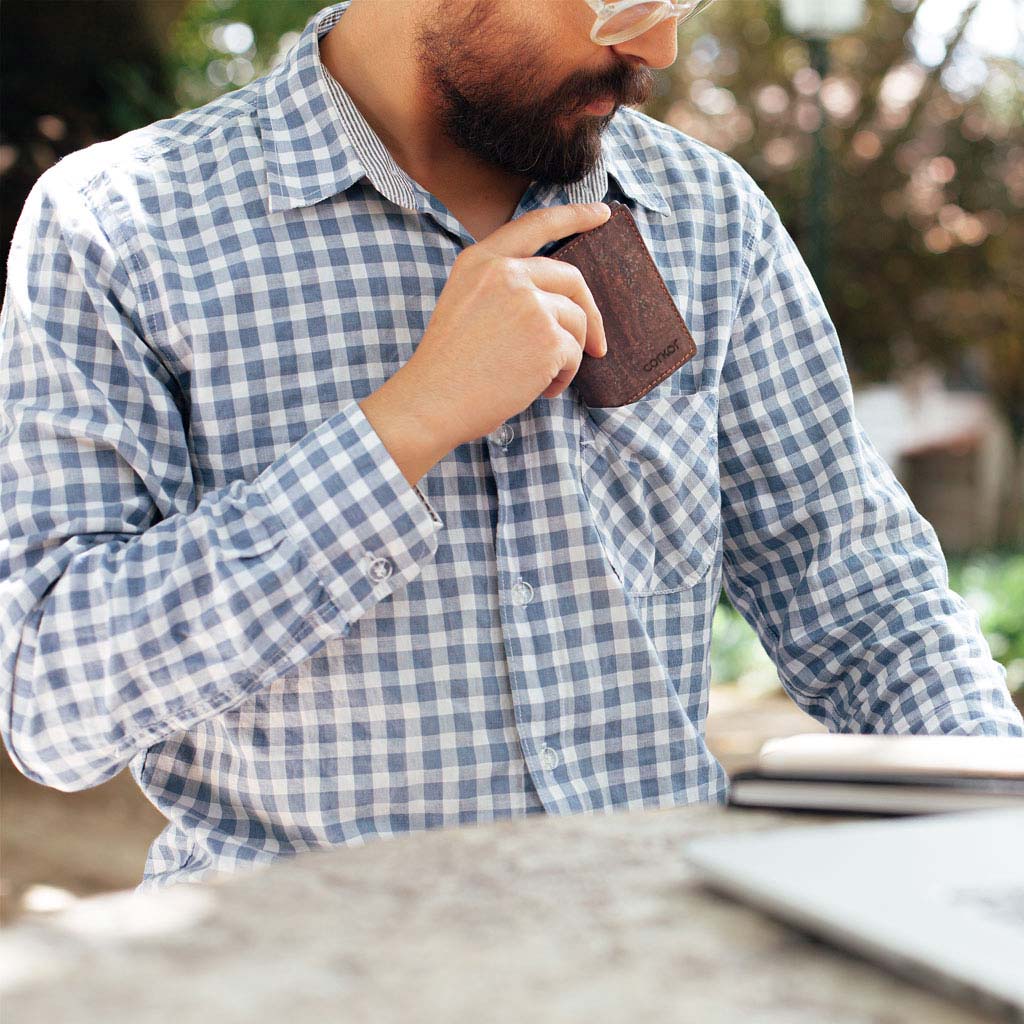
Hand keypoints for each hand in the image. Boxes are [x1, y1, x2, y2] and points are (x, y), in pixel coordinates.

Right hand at [395, 202, 610, 450]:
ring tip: (545, 380)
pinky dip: (564, 377)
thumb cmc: (447, 368)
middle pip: (571, 279)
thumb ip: (502, 288)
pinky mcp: (547, 337)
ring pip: (576, 321)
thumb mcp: (464, 304)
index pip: (536, 224)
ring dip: (569, 355)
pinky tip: (541, 390)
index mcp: (481, 261)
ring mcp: (529, 303)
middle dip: (590, 313)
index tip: (602, 213)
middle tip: (596, 345)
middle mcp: (506, 274)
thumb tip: (557, 301)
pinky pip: (574, 354)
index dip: (574, 215)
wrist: (433, 401)